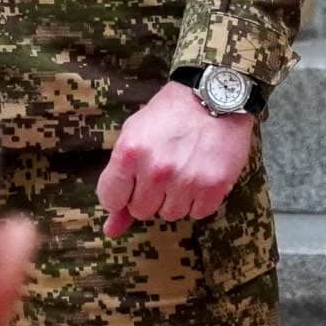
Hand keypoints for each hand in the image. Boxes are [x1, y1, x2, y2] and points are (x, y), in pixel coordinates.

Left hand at [98, 79, 254, 234]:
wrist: (215, 96)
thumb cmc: (170, 114)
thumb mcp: (134, 136)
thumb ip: (119, 182)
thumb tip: (110, 229)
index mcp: (130, 154)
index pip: (111, 200)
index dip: (121, 193)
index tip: (133, 182)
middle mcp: (156, 171)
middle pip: (141, 211)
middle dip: (149, 195)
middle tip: (163, 170)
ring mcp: (186, 181)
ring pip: (170, 214)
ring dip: (175, 197)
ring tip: (184, 169)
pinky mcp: (213, 187)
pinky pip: (197, 213)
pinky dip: (198, 199)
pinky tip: (201, 175)